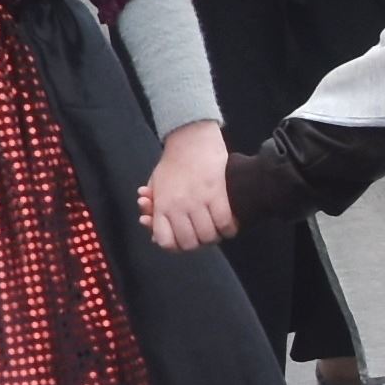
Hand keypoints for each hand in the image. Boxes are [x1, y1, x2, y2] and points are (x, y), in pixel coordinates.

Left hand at [138, 119, 235, 251]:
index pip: (165, 241)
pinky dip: (229, 228)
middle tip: (202, 235)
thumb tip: (155, 239)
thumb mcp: (156, 188)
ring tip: (216, 229)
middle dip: (197, 243)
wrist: (190, 138)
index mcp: (162, 205)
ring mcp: (198, 200)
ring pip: (209, 236)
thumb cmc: (173, 164)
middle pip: (190, 243)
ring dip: (214, 237)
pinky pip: (226, 223)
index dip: (175, 246)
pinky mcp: (218, 193)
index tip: (182, 240)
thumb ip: (156, 214)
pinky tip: (228, 224)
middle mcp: (178, 206)